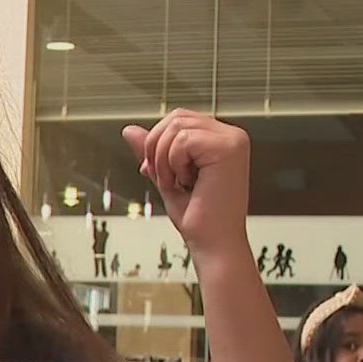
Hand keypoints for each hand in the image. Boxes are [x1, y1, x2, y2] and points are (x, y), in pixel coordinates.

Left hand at [121, 110, 250, 258]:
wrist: (214, 245)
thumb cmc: (199, 219)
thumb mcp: (166, 177)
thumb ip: (152, 151)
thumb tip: (130, 130)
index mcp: (222, 140)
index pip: (179, 119)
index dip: (159, 142)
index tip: (161, 174)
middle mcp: (232, 136)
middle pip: (176, 117)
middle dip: (157, 148)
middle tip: (167, 180)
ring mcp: (233, 141)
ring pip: (177, 126)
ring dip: (165, 159)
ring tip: (179, 184)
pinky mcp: (228, 149)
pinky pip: (183, 139)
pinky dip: (174, 164)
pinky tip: (187, 183)